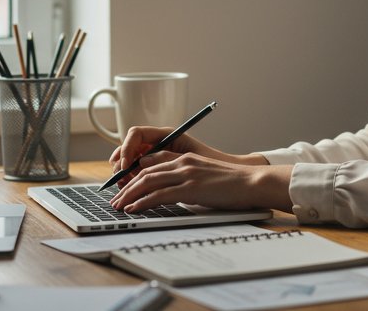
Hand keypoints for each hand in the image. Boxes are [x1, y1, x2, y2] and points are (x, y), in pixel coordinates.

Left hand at [108, 152, 291, 212]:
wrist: (252, 182)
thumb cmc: (233, 184)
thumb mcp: (206, 176)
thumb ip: (188, 180)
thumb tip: (175, 194)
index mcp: (186, 158)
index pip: (152, 163)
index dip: (135, 174)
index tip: (125, 187)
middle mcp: (183, 162)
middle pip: (144, 171)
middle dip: (126, 185)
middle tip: (116, 199)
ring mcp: (186, 174)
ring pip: (147, 181)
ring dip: (129, 194)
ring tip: (118, 206)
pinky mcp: (190, 187)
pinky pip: (158, 194)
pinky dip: (142, 201)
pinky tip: (133, 208)